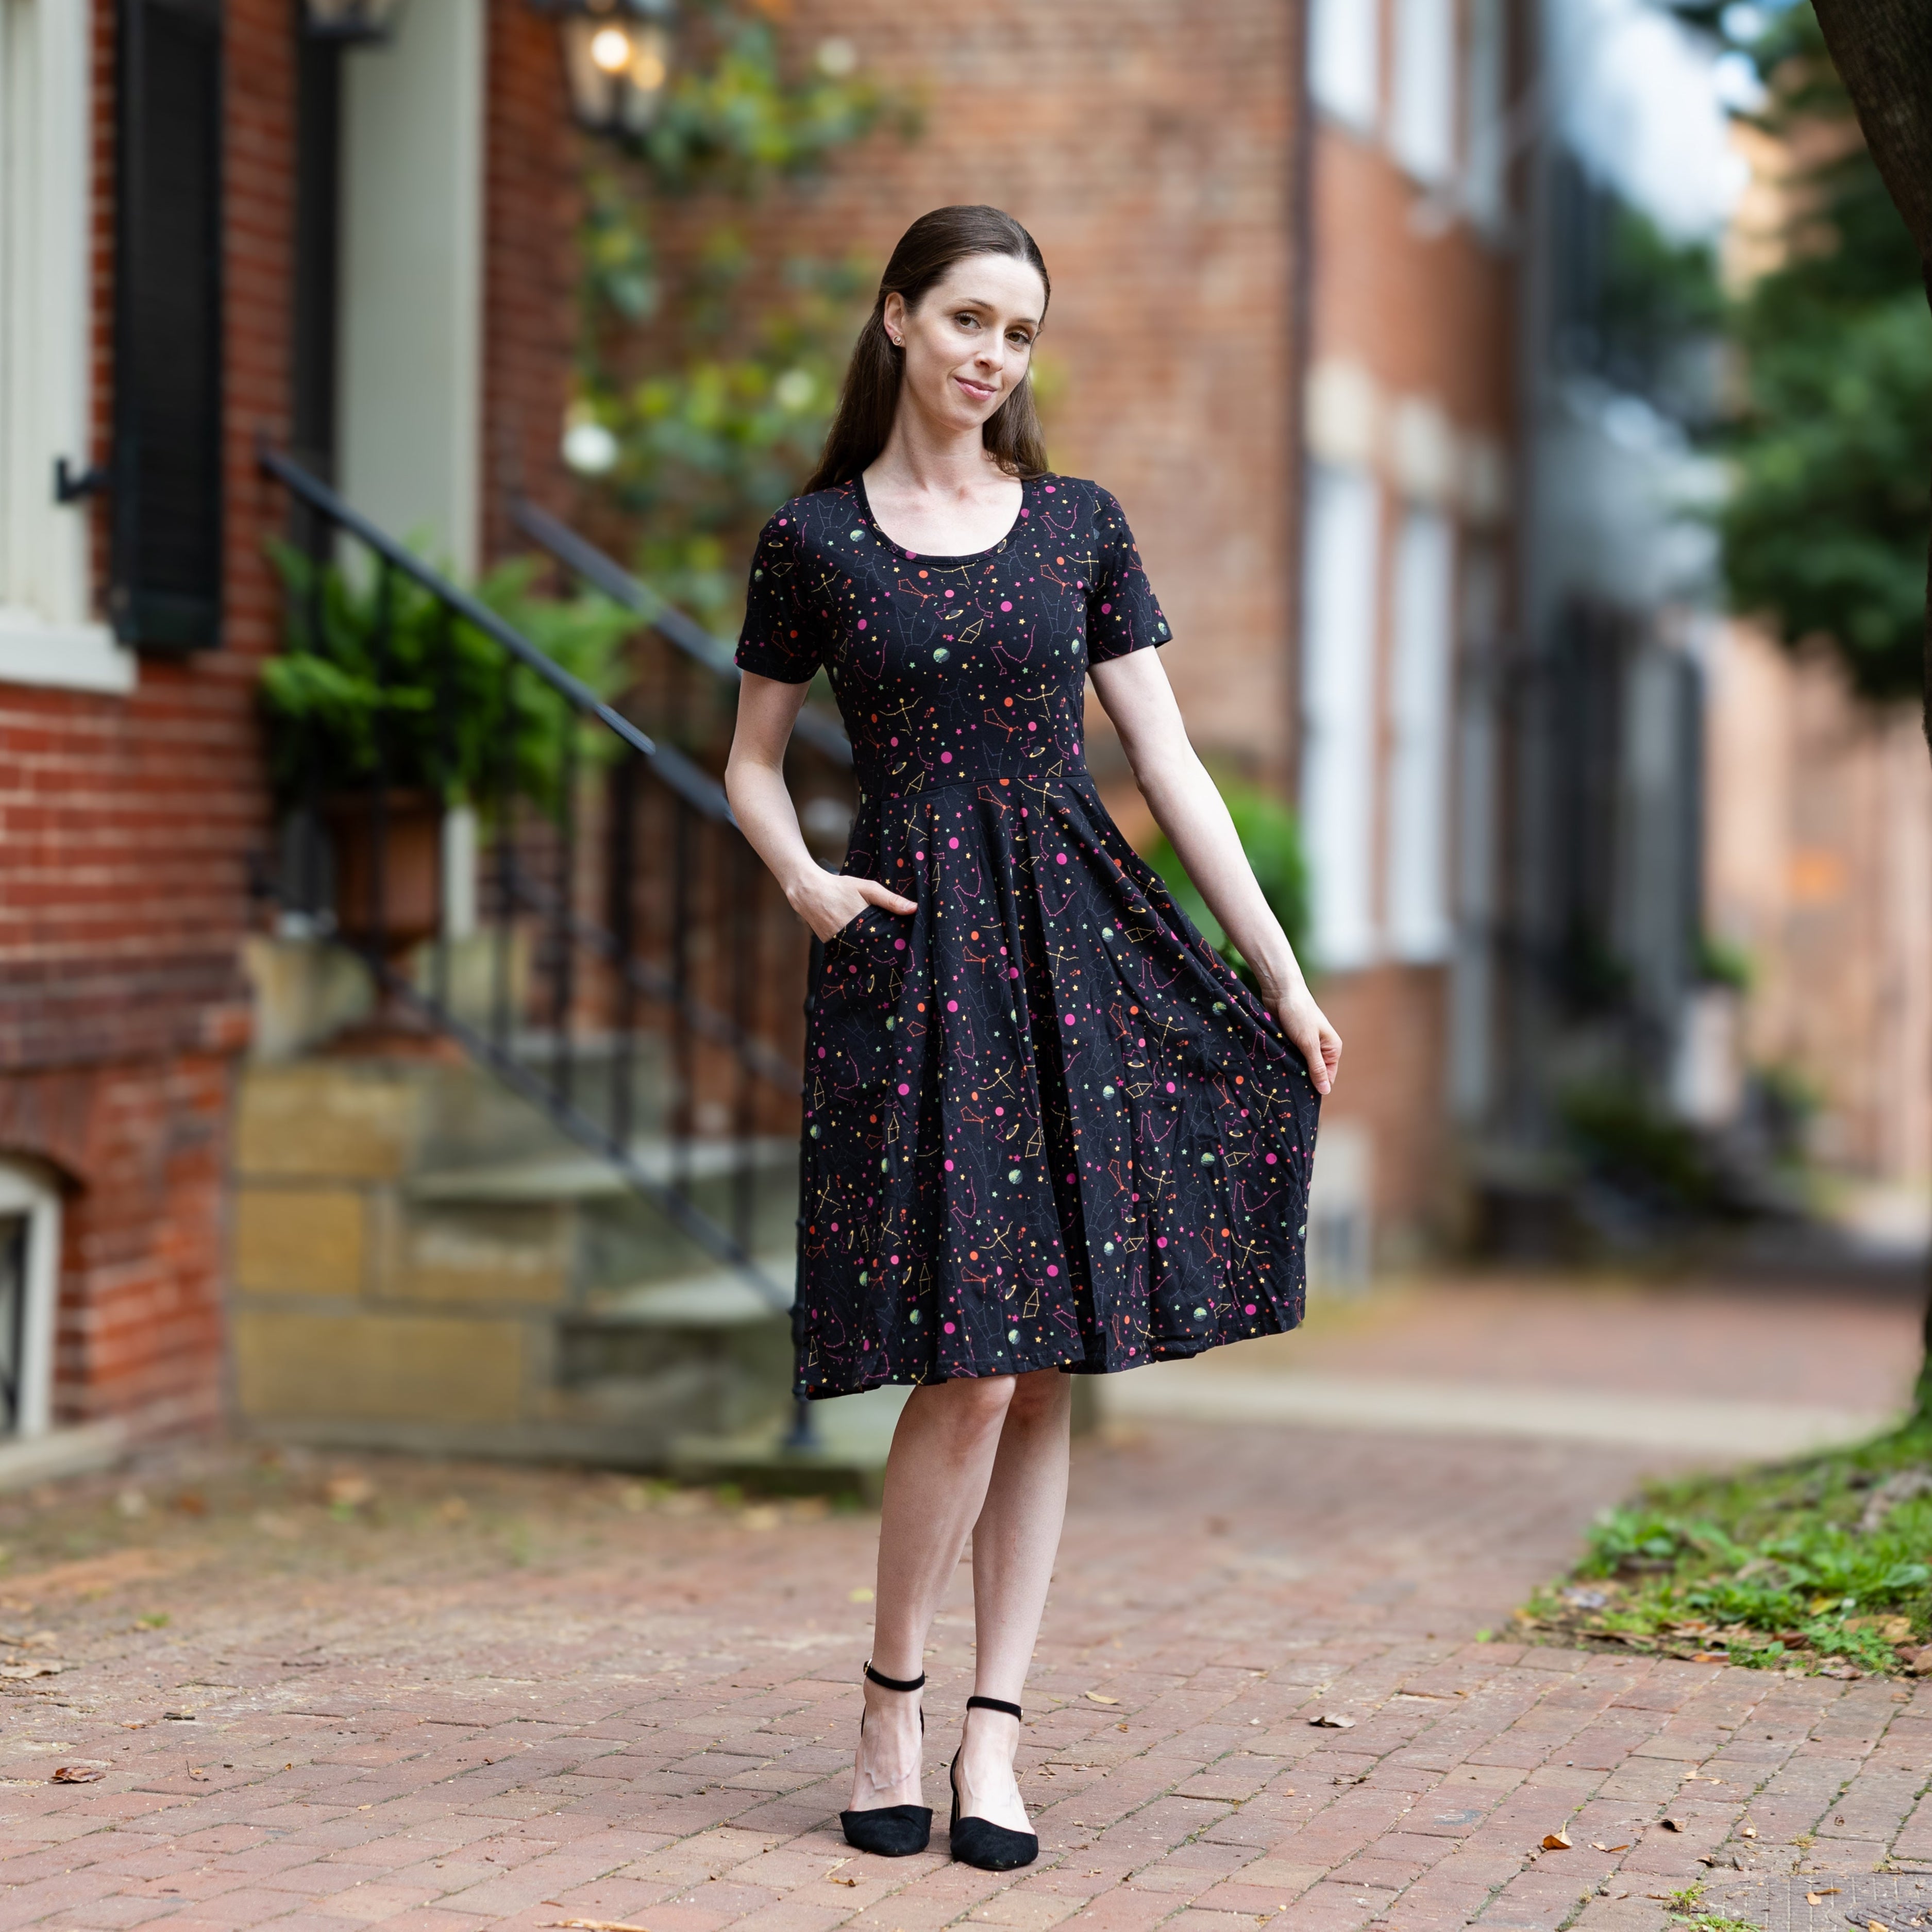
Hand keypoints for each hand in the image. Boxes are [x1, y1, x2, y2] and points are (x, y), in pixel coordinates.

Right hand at [789, 870, 918, 942]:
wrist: (809, 891)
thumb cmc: (840, 887)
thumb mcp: (868, 889)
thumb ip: (890, 900)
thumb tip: (914, 908)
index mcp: (862, 924)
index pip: (885, 942)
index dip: (895, 945)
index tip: (905, 947)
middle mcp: (850, 937)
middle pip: (873, 950)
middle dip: (883, 950)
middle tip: (897, 953)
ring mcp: (839, 943)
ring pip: (860, 952)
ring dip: (870, 951)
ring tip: (883, 952)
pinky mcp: (830, 945)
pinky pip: (848, 950)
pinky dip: (856, 949)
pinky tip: (864, 946)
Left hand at [1274, 984, 1340, 1094]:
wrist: (1281, 991)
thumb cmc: (1298, 1014)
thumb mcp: (1309, 1044)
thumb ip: (1317, 1068)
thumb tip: (1326, 1091)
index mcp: (1332, 1048)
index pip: (1328, 1077)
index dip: (1316, 1088)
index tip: (1301, 1098)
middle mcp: (1321, 1047)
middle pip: (1314, 1073)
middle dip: (1303, 1080)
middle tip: (1288, 1091)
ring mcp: (1306, 1044)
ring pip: (1300, 1065)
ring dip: (1292, 1071)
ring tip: (1281, 1080)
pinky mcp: (1292, 1040)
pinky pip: (1290, 1057)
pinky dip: (1285, 1061)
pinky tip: (1276, 1068)